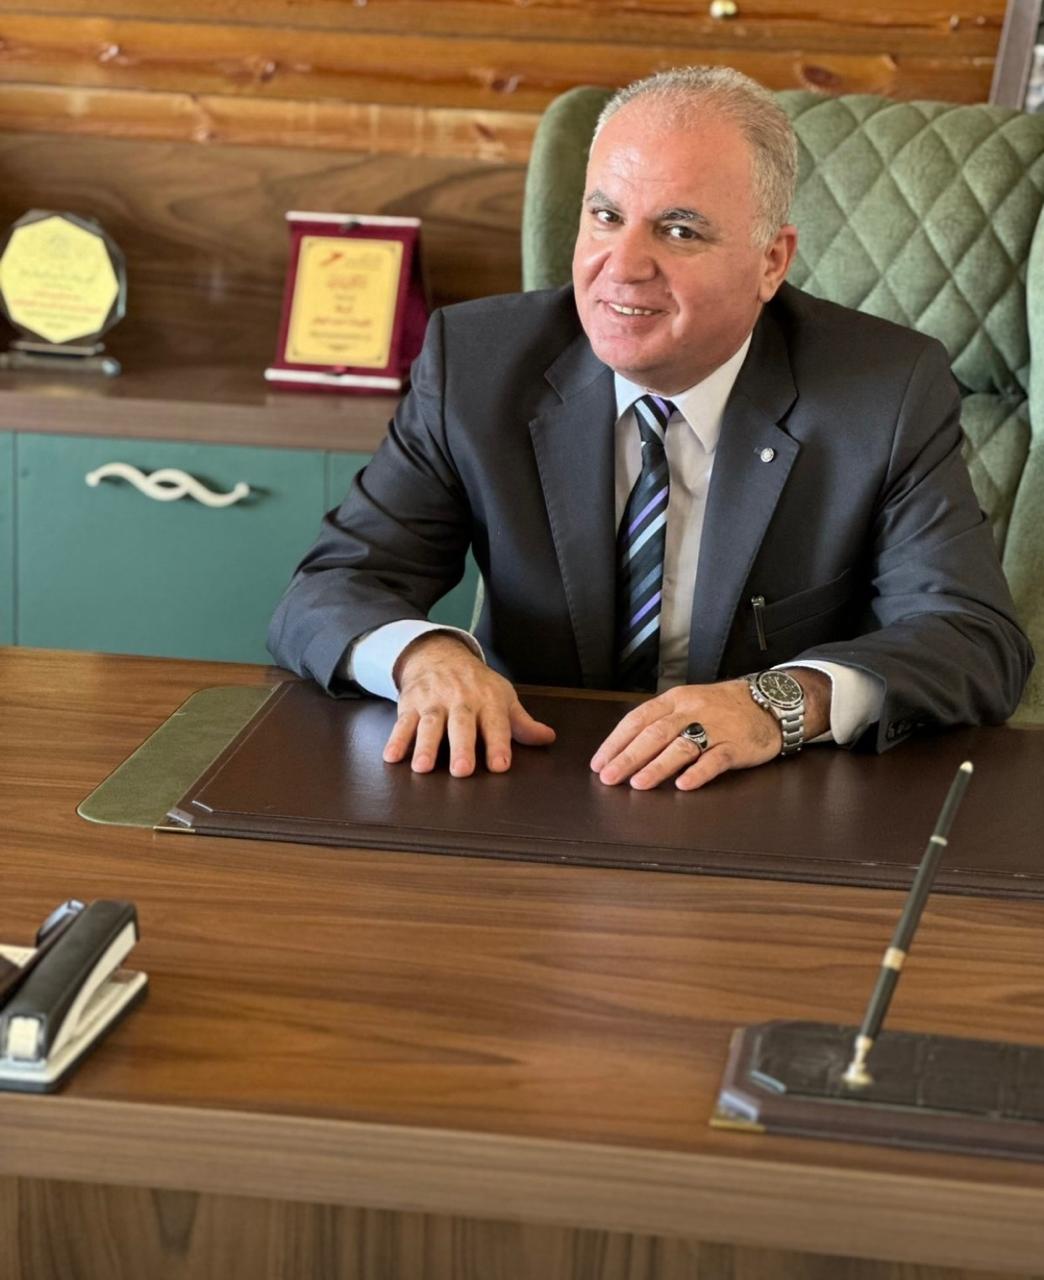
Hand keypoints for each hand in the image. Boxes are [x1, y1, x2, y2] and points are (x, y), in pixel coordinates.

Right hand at [384, 633, 555, 776]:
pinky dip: (396, 739)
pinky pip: (402, 723)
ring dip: (426, 746)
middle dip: (461, 747)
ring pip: (430, 724)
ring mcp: (434, 702)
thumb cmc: (476, 684)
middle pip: (461, 724)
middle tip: (462, 771)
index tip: (499, 766)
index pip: (496, 724)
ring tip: (423, 767)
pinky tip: (392, 757)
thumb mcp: (502, 698)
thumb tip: (547, 738)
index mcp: (488, 701)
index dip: (498, 745)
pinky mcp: (410, 704)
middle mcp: (461, 700)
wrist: (438, 655)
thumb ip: (522, 723)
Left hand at [589, 671, 830, 790]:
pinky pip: (715, 759)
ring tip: (638, 784)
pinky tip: (683, 785)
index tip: (599, 762)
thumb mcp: (689, 703)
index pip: (638, 719)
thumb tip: (625, 747)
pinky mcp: (736, 744)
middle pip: (654, 734)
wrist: (770, 702)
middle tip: (609, 777)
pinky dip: (698, 772)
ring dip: (656, 766)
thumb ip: (662, 721)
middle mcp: (692, 710)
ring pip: (681, 746)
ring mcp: (715, 727)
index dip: (616, 741)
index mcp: (675, 700)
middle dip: (628, 757)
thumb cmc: (722, 708)